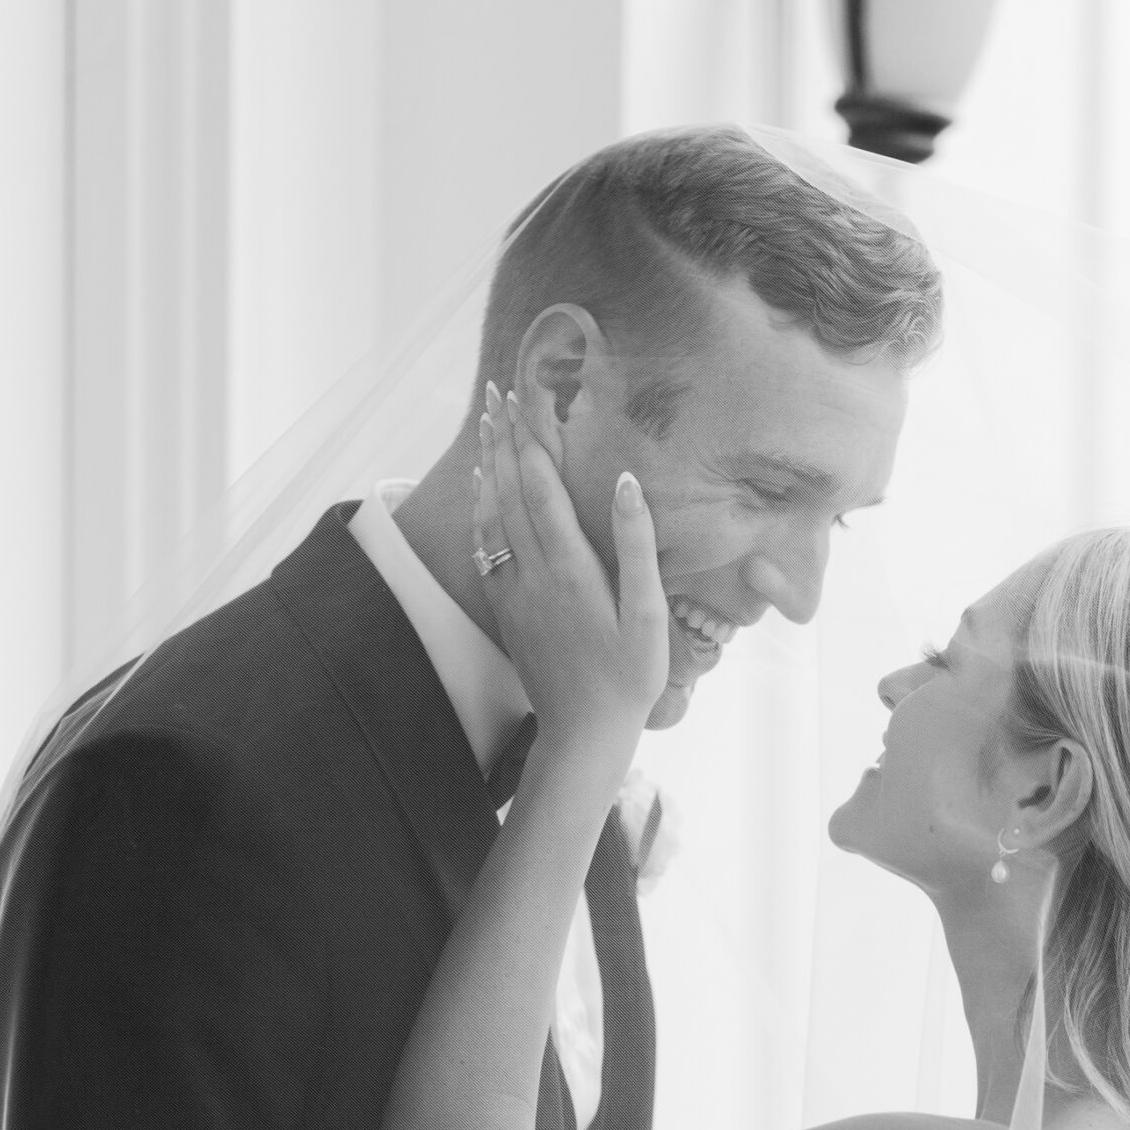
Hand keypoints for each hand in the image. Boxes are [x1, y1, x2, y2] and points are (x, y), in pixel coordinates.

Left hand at [473, 382, 668, 748]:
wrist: (582, 736)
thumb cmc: (627, 680)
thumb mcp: (647, 616)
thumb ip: (637, 546)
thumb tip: (627, 482)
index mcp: (570, 568)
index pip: (542, 485)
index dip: (531, 436)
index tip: (523, 395)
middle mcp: (533, 573)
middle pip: (511, 490)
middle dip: (504, 438)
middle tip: (496, 393)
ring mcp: (514, 592)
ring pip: (492, 515)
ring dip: (490, 467)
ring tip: (487, 427)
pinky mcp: (506, 611)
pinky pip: (485, 547)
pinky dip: (482, 511)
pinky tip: (485, 492)